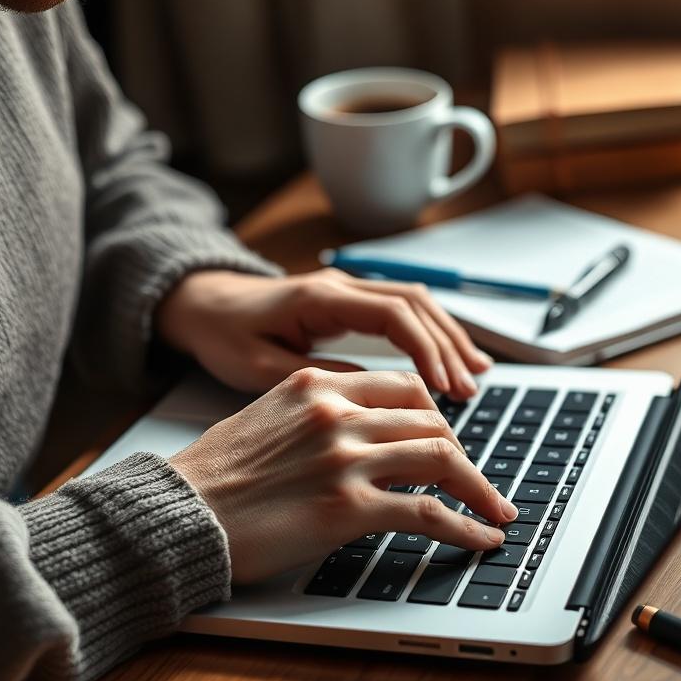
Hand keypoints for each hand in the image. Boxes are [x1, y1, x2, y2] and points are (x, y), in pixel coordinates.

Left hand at [156, 268, 492, 399]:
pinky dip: (429, 334)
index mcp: (319, 298)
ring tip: (476, 374)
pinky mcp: (348, 302)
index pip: (392, 314)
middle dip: (448, 344)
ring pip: (415, 303)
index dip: (426, 349)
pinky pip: (401, 311)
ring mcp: (347, 290)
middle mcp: (340, 286)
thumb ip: (316, 377)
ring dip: (447, 337)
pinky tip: (447, 360)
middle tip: (470, 388)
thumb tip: (373, 394)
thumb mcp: (261, 368)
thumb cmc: (225, 336)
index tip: (445, 385)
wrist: (204, 306)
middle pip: (414, 303)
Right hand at [169, 368, 517, 583]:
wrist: (176, 513)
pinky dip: (466, 525)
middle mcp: (337, 413)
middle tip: (475, 481)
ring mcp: (345, 459)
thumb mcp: (266, 418)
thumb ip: (319, 416)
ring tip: (497, 511)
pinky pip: (430, 512)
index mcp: (316, 385)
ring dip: (480, 489)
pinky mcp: (348, 508)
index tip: (449, 438)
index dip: (436, 414)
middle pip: (431, 420)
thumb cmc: (212, 475)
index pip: (403, 387)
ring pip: (442, 458)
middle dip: (463, 453)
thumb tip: (364, 436)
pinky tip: (482, 537)